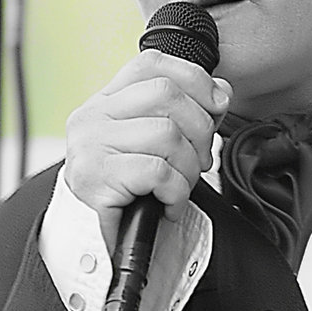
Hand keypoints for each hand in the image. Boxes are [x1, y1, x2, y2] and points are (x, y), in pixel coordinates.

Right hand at [64, 52, 230, 252]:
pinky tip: (167, 205)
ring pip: (167, 134)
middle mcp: (92, 118)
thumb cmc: (128, 196)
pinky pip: (159, 172)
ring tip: (179, 189)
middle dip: (200, 130)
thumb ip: (184, 115)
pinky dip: (176, 193)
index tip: (215, 105)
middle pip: (166, 94)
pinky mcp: (96, 178)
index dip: (194, 79)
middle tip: (199, 162)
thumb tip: (221, 90)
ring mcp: (90, 146)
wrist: (92, 245)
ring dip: (189, 168)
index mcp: (106, 103)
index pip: (152, 65)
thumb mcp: (155, 148)